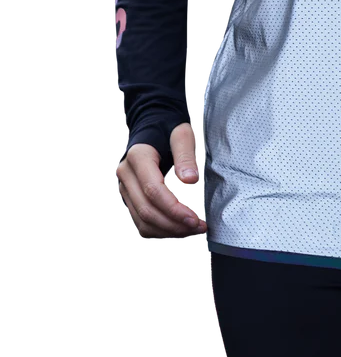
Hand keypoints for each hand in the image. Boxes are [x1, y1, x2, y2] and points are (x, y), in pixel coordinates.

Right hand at [114, 122, 206, 239]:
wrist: (155, 125)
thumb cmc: (170, 129)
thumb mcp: (183, 135)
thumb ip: (186, 156)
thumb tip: (190, 180)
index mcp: (138, 157)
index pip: (153, 190)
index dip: (174, 208)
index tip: (194, 218)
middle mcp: (126, 174)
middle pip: (147, 210)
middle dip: (174, 224)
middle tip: (199, 226)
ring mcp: (125, 187)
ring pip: (143, 220)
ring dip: (169, 230)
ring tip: (193, 229)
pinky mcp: (130, 197)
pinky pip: (142, 221)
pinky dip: (161, 230)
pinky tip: (179, 227)